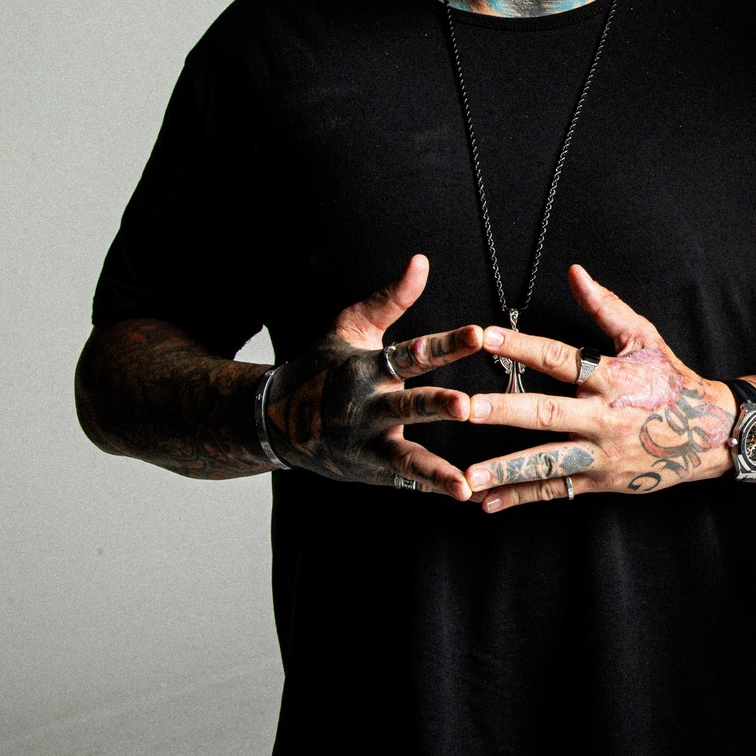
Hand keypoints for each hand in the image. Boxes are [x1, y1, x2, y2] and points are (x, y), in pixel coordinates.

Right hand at [265, 254, 484, 497]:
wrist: (276, 420)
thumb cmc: (323, 366)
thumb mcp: (351, 327)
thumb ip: (392, 298)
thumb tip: (422, 260)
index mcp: (367, 367)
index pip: (411, 352)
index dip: (445, 343)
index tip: (479, 334)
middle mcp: (366, 407)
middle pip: (407, 406)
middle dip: (436, 405)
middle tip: (466, 406)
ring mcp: (367, 443)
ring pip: (404, 458)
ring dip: (434, 470)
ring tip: (463, 484)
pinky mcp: (371, 469)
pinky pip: (404, 481)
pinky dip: (430, 488)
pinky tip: (463, 495)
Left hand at [463, 264, 738, 510]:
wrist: (709, 432)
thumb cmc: (670, 380)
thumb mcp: (644, 337)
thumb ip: (605, 307)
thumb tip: (574, 272)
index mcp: (612, 377)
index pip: (560, 358)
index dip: (522, 346)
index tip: (485, 336)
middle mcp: (605, 417)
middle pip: (549, 413)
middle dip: (505, 411)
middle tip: (466, 408)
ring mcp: (602, 453)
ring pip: (549, 462)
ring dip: (506, 469)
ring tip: (468, 476)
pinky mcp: (602, 480)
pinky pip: (556, 490)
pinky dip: (521, 497)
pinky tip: (486, 502)